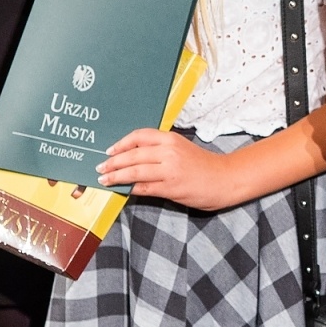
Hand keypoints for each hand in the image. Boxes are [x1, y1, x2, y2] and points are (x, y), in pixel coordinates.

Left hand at [97, 128, 246, 209]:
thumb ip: (160, 150)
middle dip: (113, 162)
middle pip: (133, 155)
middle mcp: (169, 152)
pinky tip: (124, 190)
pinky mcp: (171, 187)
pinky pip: (144, 188)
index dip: (121, 143)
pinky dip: (132, 189)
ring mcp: (169, 170)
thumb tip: (134, 157)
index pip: (139, 136)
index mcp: (170, 139)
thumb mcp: (181, 149)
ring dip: (116, 176)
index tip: (109, 151)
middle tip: (100, 168)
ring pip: (134, 171)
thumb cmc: (203, 165)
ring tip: (105, 180)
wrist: (225, 179)